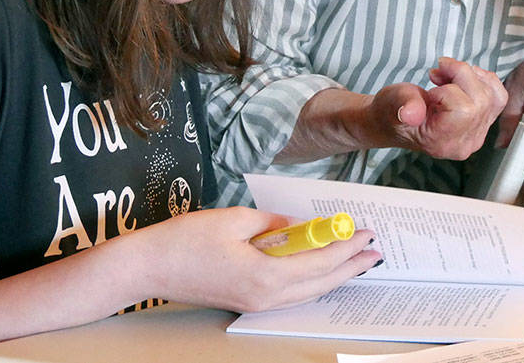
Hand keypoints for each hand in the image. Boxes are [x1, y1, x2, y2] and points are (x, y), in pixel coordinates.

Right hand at [134, 207, 379, 312]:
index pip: (320, 262)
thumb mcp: (237, 219)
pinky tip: (321, 269)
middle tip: (374, 248)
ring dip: (335, 275)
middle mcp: (265, 298)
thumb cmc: (188, 239)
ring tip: (357, 260)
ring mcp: (255, 304)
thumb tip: (303, 225)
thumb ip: (277, 223)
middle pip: (320, 283)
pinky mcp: (247, 302)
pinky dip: (313, 281)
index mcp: (265, 276)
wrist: (149, 267)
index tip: (366, 230)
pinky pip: (291, 294)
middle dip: (350, 264)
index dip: (346, 246)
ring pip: (308, 292)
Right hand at [369, 57, 507, 159]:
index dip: (448, 90)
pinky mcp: (483, 122)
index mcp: (443, 141)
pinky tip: (462, 79)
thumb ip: (403, 105)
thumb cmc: (392, 112)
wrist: (394, 120)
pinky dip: (483, 80)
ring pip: (493, 95)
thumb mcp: (392, 103)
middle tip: (438, 73)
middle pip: (482, 99)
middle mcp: (465, 142)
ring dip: (472, 75)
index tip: (431, 90)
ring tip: (448, 75)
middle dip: (461, 75)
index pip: (464, 109)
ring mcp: (477, 133)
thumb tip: (410, 113)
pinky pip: (497, 97)